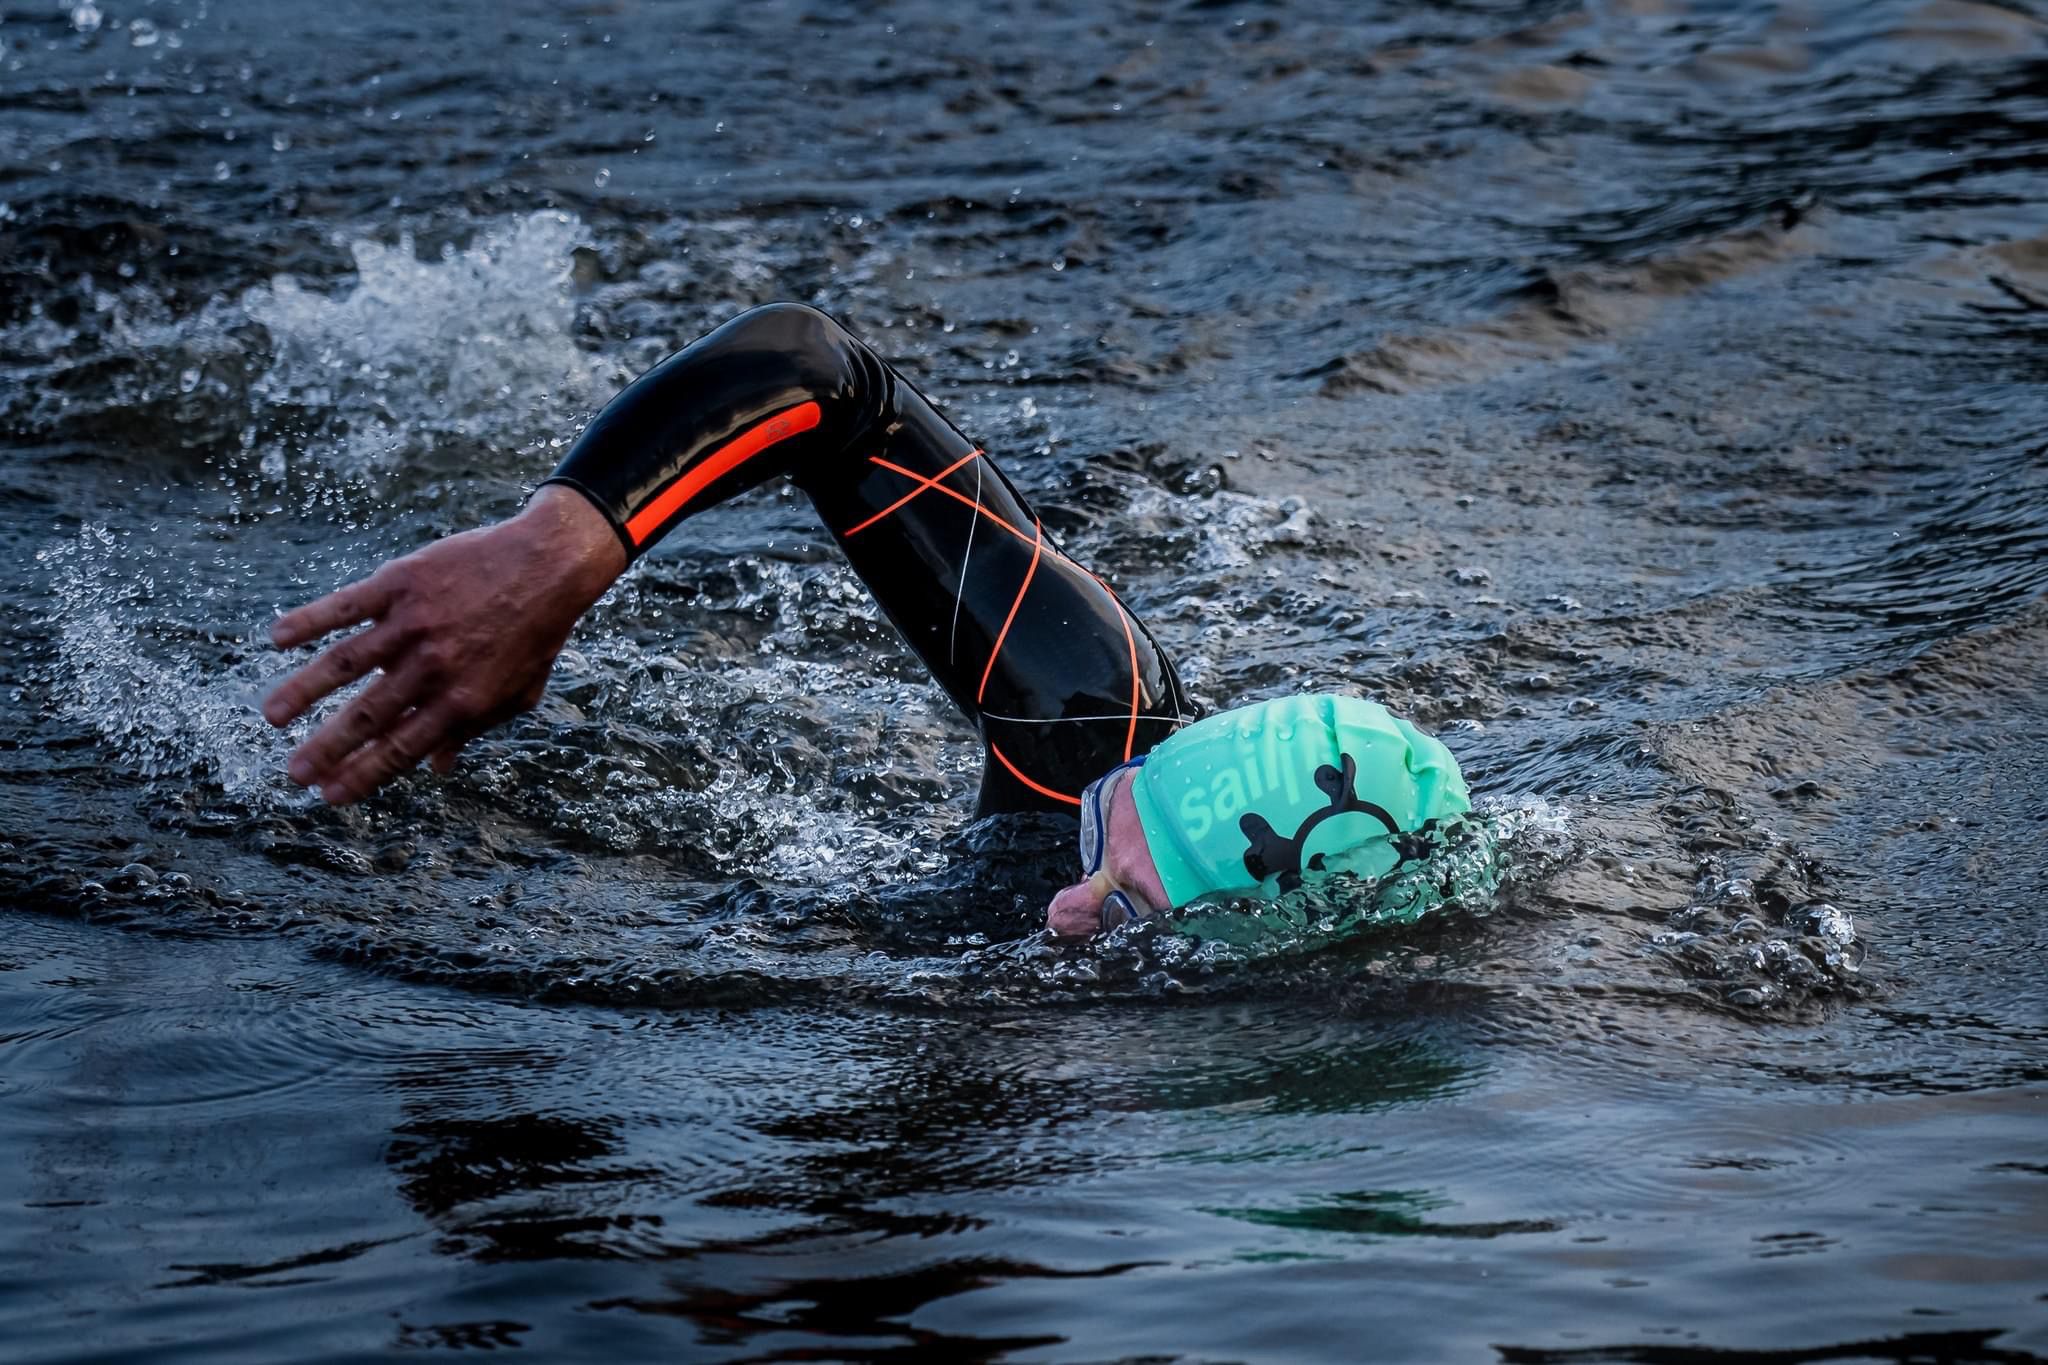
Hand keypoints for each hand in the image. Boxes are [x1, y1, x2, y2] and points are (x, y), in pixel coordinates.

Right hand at [262, 485, 627, 804]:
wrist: (549, 563)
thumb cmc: (536, 633)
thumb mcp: (517, 693)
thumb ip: (473, 730)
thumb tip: (437, 769)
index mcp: (462, 700)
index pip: (401, 748)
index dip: (363, 775)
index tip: (330, 795)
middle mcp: (434, 667)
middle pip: (368, 716)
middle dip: (326, 749)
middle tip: (292, 774)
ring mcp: (414, 623)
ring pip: (344, 664)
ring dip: (303, 692)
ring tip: (272, 716)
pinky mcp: (402, 583)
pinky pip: (345, 605)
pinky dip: (309, 620)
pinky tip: (277, 638)